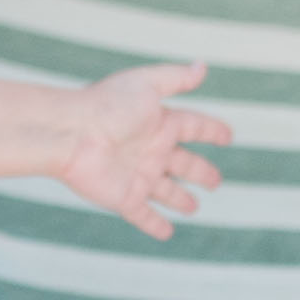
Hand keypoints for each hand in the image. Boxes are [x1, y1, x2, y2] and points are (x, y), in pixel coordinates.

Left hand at [47, 56, 229, 239]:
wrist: (72, 134)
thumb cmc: (108, 105)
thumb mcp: (147, 84)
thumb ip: (176, 78)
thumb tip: (203, 66)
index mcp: (159, 123)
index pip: (193, 126)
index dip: (211, 131)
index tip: (227, 136)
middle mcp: (151, 150)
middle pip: (184, 163)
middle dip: (201, 172)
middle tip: (216, 181)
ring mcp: (138, 175)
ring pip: (166, 191)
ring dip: (180, 199)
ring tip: (193, 207)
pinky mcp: (125, 198)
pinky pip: (144, 215)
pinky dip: (155, 224)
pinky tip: (167, 233)